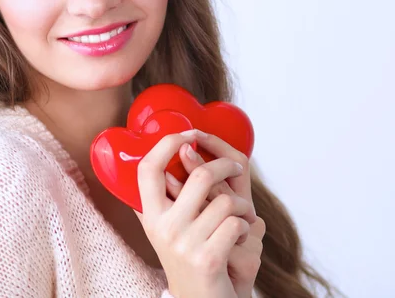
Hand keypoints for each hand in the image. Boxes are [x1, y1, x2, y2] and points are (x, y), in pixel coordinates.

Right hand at [134, 129, 252, 297]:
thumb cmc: (191, 260)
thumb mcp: (172, 229)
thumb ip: (167, 198)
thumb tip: (176, 155)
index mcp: (151, 216)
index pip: (148, 169)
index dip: (167, 144)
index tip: (189, 134)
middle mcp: (163, 228)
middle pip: (200, 176)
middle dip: (227, 167)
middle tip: (237, 168)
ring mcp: (184, 244)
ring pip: (226, 201)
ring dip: (244, 208)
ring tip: (242, 218)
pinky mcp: (208, 258)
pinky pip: (238, 224)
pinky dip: (247, 229)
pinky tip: (240, 239)